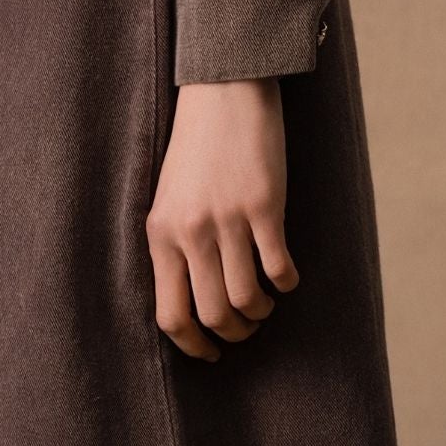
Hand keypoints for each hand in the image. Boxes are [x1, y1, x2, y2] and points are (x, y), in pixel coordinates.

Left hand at [146, 77, 298, 360]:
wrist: (221, 91)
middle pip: (212, 315)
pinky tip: (286, 276)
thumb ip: (175, 245)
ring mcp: (228, 219)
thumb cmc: (196, 148)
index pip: (169, 315)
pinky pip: (278, 268)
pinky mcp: (264, 206)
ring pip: (247, 299)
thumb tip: (191, 301)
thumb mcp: (169, 199)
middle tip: (245, 330)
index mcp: (160, 233)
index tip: (210, 354)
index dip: (193, 346)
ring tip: (265, 304)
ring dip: (260, 313)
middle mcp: (190, 231)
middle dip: (233, 335)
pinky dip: (286, 283)